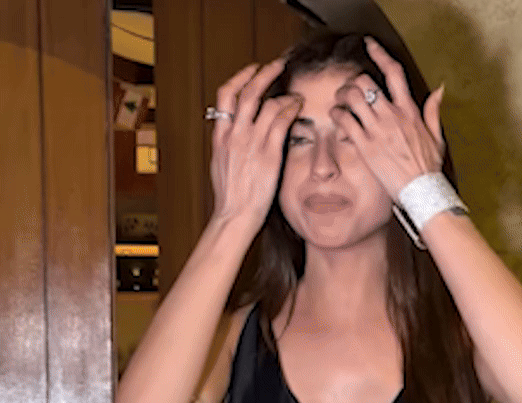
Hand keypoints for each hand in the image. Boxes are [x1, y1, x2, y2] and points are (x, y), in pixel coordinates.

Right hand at [209, 59, 302, 225]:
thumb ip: (227, 145)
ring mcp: (252, 143)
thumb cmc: (231, 196)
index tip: (251, 70)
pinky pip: (282, 122)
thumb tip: (233, 134)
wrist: (235, 215)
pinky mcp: (269, 153)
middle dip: (264, 73)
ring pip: (268, 104)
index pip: (226, 96)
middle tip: (277, 65)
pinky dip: (291, 110)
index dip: (240, 78)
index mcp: (221, 136)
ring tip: (296, 94)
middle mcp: (234, 135)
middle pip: (248, 92)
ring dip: (284, 94)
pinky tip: (298, 108)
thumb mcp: (221, 164)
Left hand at [330, 36, 445, 201]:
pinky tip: (337, 118)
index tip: (369, 45)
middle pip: (365, 82)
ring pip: (351, 97)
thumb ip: (434, 110)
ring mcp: (377, 130)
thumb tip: (440, 89)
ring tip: (340, 102)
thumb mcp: (436, 135)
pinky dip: (336, 115)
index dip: (379, 54)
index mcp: (409, 110)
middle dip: (353, 81)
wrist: (421, 191)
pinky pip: (344, 120)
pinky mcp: (365, 145)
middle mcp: (392, 115)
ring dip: (341, 96)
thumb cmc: (428, 167)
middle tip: (349, 89)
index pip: (393, 72)